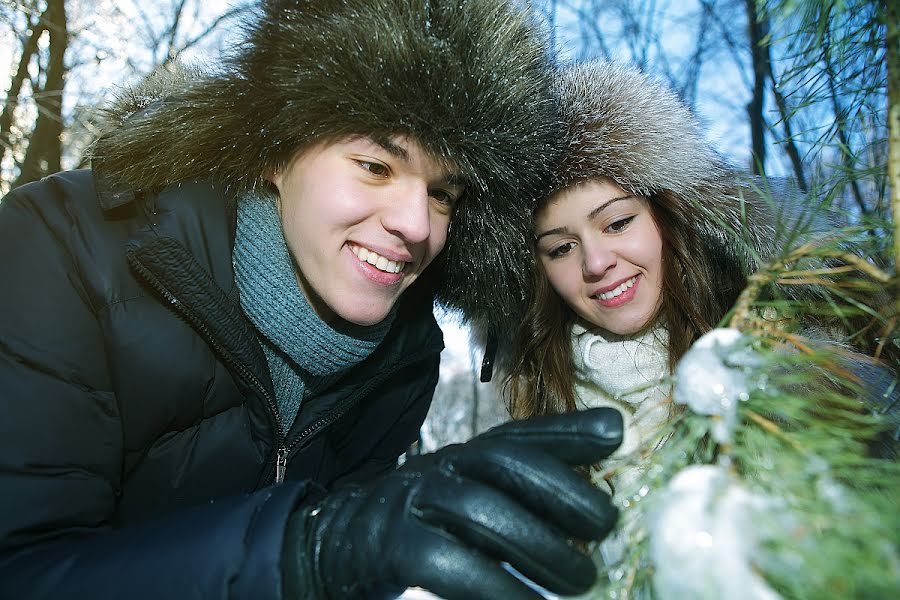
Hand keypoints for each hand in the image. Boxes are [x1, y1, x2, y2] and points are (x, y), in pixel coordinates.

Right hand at [295, 407, 622, 598]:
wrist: (334, 545)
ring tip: (581, 580)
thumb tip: (607, 445)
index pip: (517, 435)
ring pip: (481, 511)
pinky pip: (450, 565)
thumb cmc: (422, 524)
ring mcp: (413, 503)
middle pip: (505, 464)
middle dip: (563, 492)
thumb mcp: (471, 494)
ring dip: (540, 546)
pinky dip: (497, 588)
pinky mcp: (394, 547)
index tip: (615, 435)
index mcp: (463, 456)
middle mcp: (440, 468)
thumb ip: (528, 477)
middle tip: (602, 531)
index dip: (566, 433)